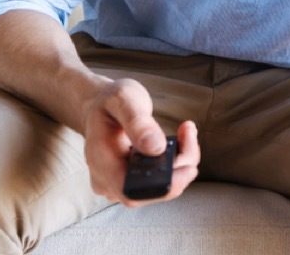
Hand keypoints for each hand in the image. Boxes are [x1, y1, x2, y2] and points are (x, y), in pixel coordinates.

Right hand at [79, 77, 200, 206]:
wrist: (102, 106)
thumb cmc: (111, 101)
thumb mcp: (123, 98)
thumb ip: (137, 121)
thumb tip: (157, 148)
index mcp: (100, 161)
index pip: (131, 191)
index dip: (163, 187)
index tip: (188, 165)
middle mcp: (106, 180)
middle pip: (151, 190)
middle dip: (179, 168)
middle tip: (188, 135)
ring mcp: (118, 183)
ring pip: (159, 186)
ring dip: (181, 163)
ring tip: (186, 132)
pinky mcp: (132, 181)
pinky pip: (159, 180)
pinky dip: (176, 163)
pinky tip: (182, 140)